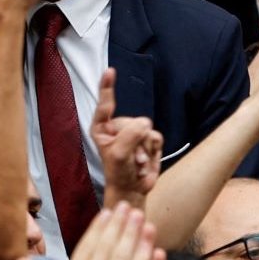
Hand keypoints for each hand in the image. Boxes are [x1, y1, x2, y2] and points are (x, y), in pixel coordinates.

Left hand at [89, 68, 162, 206]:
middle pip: (133, 121)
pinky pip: (156, 137)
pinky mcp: (149, 139)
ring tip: (137, 163)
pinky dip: (154, 151)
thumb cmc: (119, 173)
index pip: (105, 105)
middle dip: (136, 141)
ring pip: (147, 129)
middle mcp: (118, 127)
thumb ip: (130, 136)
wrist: (134, 189)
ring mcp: (134, 132)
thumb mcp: (119, 155)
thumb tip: (145, 122)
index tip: (110, 71)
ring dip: (144, 149)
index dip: (108, 87)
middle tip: (132, 160)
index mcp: (103, 128)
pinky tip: (146, 162)